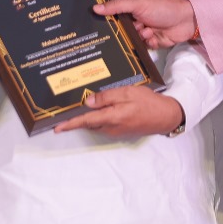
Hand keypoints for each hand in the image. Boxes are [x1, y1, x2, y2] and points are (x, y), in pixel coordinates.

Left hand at [53, 86, 184, 136]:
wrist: (165, 116)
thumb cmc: (148, 102)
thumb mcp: (127, 93)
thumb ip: (107, 97)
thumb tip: (88, 102)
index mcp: (111, 117)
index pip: (86, 121)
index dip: (70, 124)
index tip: (57, 127)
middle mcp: (111, 127)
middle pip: (88, 123)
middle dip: (75, 119)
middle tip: (63, 112)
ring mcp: (115, 130)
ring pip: (95, 123)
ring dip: (86, 118)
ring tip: (76, 108)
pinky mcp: (120, 129)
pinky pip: (103, 123)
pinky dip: (96, 118)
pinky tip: (95, 108)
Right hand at [94, 0, 195, 48]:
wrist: (186, 20)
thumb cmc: (164, 6)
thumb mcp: (138, 3)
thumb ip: (117, 6)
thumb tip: (96, 8)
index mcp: (131, 4)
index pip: (113, 11)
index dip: (108, 17)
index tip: (101, 23)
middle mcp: (136, 17)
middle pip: (121, 28)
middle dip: (127, 30)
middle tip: (134, 27)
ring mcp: (143, 29)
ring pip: (131, 38)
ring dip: (140, 35)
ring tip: (149, 30)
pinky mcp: (151, 41)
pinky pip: (142, 46)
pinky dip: (148, 42)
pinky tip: (155, 36)